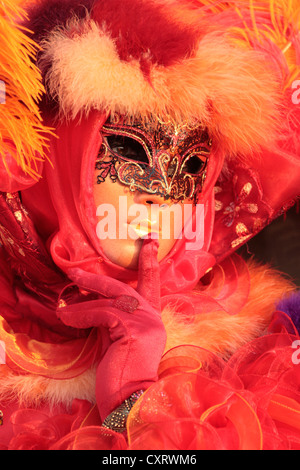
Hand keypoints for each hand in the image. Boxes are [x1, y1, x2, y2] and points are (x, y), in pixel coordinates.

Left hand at [57, 238, 165, 421]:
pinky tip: (67, 317)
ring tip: (62, 304)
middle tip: (75, 271)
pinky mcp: (135, 329)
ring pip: (112, 298)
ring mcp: (146, 322)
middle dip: (98, 278)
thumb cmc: (121, 371)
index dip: (149, 261)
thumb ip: (110, 317)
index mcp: (151, 318)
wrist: (131, 398)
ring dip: (83, 299)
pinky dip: (82, 314)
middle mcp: (152, 317)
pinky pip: (103, 313)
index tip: (150, 241)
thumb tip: (88, 299)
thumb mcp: (115, 338)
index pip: (152, 284)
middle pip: (125, 287)